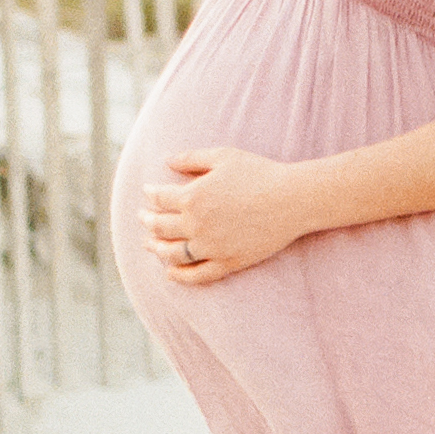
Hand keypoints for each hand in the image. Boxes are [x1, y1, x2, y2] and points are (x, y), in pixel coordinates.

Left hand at [139, 147, 306, 284]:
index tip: (147, 192)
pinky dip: (179, 276)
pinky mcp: (227, 263)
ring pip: (172, 254)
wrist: (292, 200)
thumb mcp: (223, 157)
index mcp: (192, 197)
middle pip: (160, 227)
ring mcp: (210, 247)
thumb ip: (191, 158)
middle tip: (142, 218)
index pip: (159, 198)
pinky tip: (170, 273)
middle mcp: (196, 225)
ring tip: (150, 245)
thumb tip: (166, 161)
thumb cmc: (259, 173)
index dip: (149, 194)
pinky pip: (196, 275)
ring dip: (156, 249)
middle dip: (147, 221)